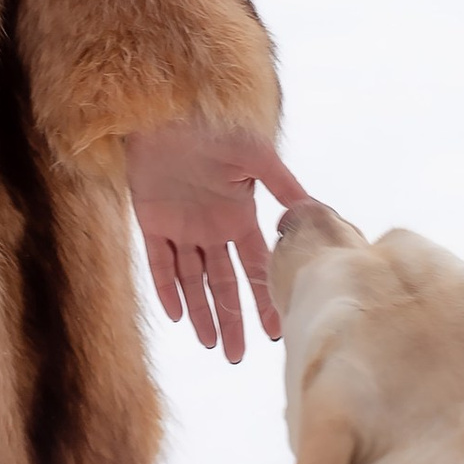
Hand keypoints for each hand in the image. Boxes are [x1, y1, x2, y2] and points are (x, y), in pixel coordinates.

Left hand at [123, 121, 310, 363]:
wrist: (168, 107)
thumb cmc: (217, 124)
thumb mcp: (257, 156)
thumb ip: (283, 186)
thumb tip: (313, 211)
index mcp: (238, 216)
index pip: (256, 267)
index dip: (265, 298)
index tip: (276, 330)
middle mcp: (210, 229)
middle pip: (223, 284)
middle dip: (232, 318)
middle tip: (237, 356)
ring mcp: (180, 227)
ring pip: (192, 280)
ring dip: (201, 312)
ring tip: (212, 345)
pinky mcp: (150, 221)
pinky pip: (158, 262)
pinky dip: (166, 288)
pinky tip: (176, 315)